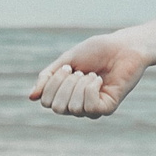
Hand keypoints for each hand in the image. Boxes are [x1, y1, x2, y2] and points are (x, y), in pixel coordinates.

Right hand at [28, 33, 147, 116]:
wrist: (124, 46)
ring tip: (91, 75)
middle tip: (80, 71)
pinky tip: (99, 80)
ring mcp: (92, 109)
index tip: (68, 67)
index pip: (46, 102)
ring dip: (80, 85)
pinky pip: (90, 108)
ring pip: (73, 108)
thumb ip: (48, 77)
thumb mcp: (67, 60)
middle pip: (57, 107)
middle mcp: (77, 105)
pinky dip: (91, 89)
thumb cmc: (97, 51)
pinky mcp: (107, 108)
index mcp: (66, 94)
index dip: (52, 83)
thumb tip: (31, 97)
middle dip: (65, 84)